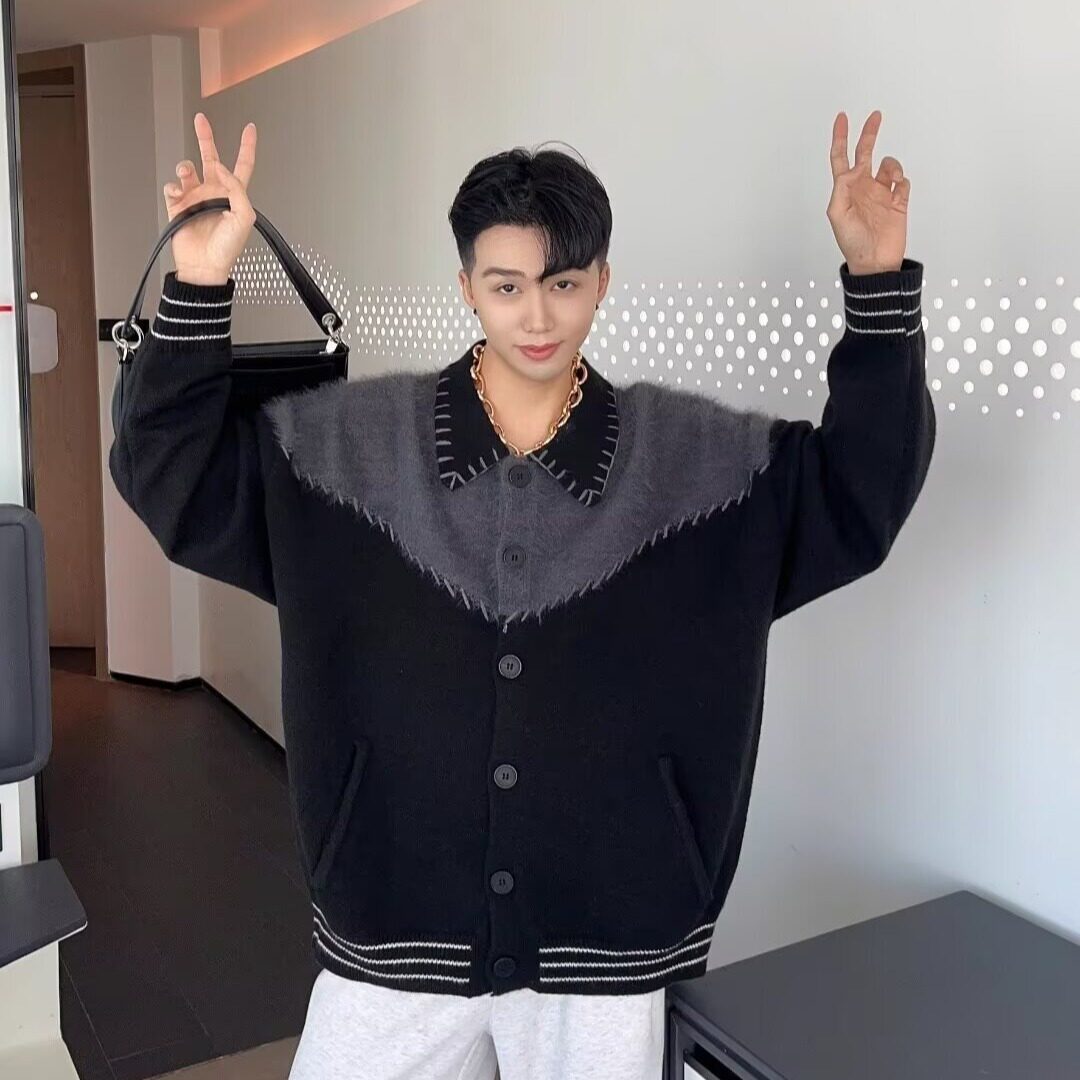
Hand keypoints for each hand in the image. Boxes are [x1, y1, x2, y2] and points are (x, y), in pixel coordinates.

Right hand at [162, 112, 256, 284]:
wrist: (204, 266)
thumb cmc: (227, 248)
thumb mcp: (244, 217)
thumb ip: (236, 188)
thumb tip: (220, 167)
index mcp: (233, 195)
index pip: (243, 166)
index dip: (247, 147)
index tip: (249, 129)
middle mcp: (214, 193)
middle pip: (211, 158)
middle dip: (205, 138)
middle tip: (201, 120)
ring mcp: (195, 198)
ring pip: (188, 169)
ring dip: (186, 167)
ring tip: (186, 174)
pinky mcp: (178, 205)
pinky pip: (172, 186)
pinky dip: (173, 185)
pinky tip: (178, 191)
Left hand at [826, 110, 907, 274]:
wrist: (875, 262)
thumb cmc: (853, 243)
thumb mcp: (838, 216)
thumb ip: (841, 190)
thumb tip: (849, 170)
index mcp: (846, 189)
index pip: (841, 157)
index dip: (840, 137)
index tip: (842, 117)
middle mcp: (863, 187)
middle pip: (865, 153)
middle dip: (869, 134)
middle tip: (876, 116)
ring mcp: (881, 194)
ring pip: (889, 165)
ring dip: (891, 165)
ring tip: (891, 177)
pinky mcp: (898, 202)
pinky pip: (903, 181)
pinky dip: (902, 180)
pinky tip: (898, 190)